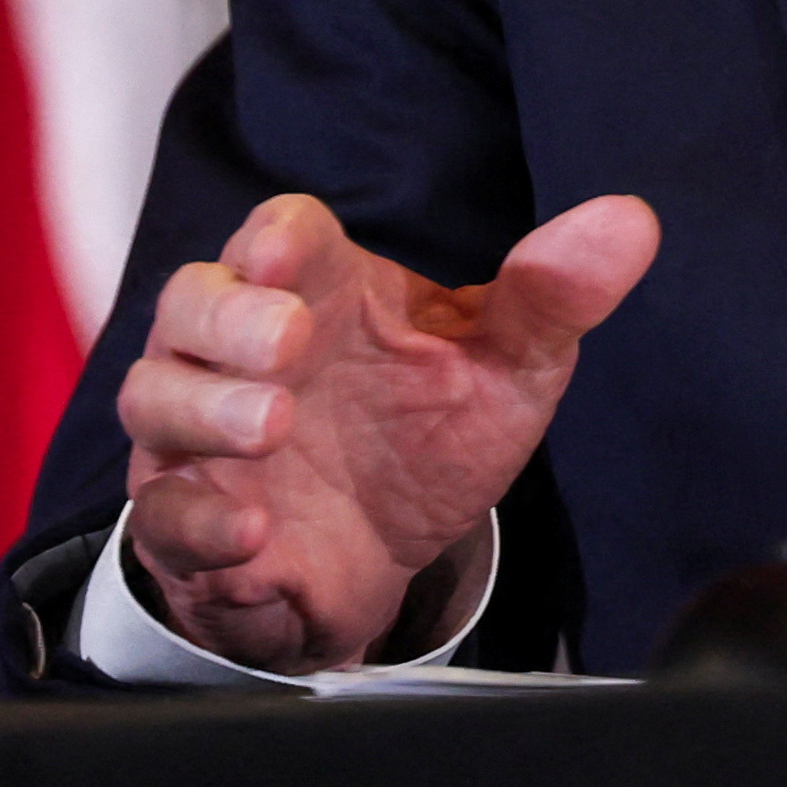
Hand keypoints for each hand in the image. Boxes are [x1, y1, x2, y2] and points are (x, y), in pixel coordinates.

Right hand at [116, 188, 659, 670]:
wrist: (385, 564)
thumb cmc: (427, 436)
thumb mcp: (506, 369)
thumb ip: (552, 296)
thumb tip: (630, 221)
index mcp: (320, 291)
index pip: (278, 234)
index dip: (276, 237)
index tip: (294, 252)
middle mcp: (242, 351)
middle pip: (192, 302)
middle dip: (230, 318)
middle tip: (289, 344)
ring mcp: (203, 437)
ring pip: (157, 398)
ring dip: (207, 410)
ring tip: (273, 426)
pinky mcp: (187, 525)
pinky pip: (162, 516)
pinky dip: (197, 521)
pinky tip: (251, 529)